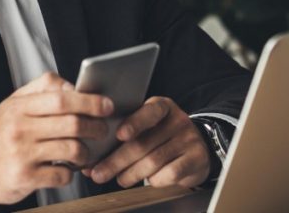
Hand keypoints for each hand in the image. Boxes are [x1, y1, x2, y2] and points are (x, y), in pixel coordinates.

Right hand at [0, 72, 113, 210]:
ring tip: (85, 153)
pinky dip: (71, 173)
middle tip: (103, 130)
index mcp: (18, 107)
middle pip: (71, 123)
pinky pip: (62, 174)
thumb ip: (40, 91)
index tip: (106, 105)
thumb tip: (74, 87)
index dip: (89, 101)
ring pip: (71, 149)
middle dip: (95, 126)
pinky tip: (66, 169)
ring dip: (86, 152)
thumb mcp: (11, 106)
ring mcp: (22, 154)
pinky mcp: (24, 178)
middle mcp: (19, 128)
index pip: (61, 98)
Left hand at [84, 96, 209, 188]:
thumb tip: (90, 155)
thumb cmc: (161, 136)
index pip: (149, 112)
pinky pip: (170, 173)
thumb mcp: (148, 125)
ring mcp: (189, 139)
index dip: (134, 123)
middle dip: (117, 160)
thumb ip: (125, 134)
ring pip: (154, 160)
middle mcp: (178, 120)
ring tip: (119, 179)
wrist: (198, 147)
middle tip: (98, 173)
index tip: (119, 135)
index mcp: (162, 106)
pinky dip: (153, 180)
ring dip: (131, 173)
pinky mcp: (196, 159)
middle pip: (144, 143)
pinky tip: (146, 181)